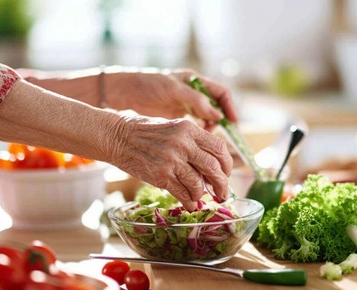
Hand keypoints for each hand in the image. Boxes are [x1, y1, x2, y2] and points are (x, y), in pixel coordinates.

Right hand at [107, 115, 232, 210]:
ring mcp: (171, 160)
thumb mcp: (172, 127)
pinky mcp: (160, 176)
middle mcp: (183, 143)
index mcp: (189, 129)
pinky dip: (189, 201)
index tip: (226, 173)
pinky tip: (189, 203)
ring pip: (198, 184)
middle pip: (214, 168)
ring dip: (202, 194)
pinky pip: (182, 194)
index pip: (219, 147)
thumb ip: (192, 141)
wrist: (117, 137)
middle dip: (222, 184)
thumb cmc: (144, 132)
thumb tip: (211, 164)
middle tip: (222, 193)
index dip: (227, 163)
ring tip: (200, 197)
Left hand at [109, 69, 237, 130]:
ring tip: (206, 139)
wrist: (124, 93)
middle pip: (217, 107)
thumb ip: (196, 101)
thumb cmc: (148, 85)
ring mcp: (185, 106)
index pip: (221, 93)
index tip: (232, 122)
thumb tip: (217, 115)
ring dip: (210, 129)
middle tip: (221, 136)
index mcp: (195, 82)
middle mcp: (193, 94)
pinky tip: (196, 141)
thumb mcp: (173, 90)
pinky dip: (198, 133)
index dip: (229, 107)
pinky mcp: (177, 118)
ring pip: (206, 119)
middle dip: (222, 121)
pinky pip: (194, 126)